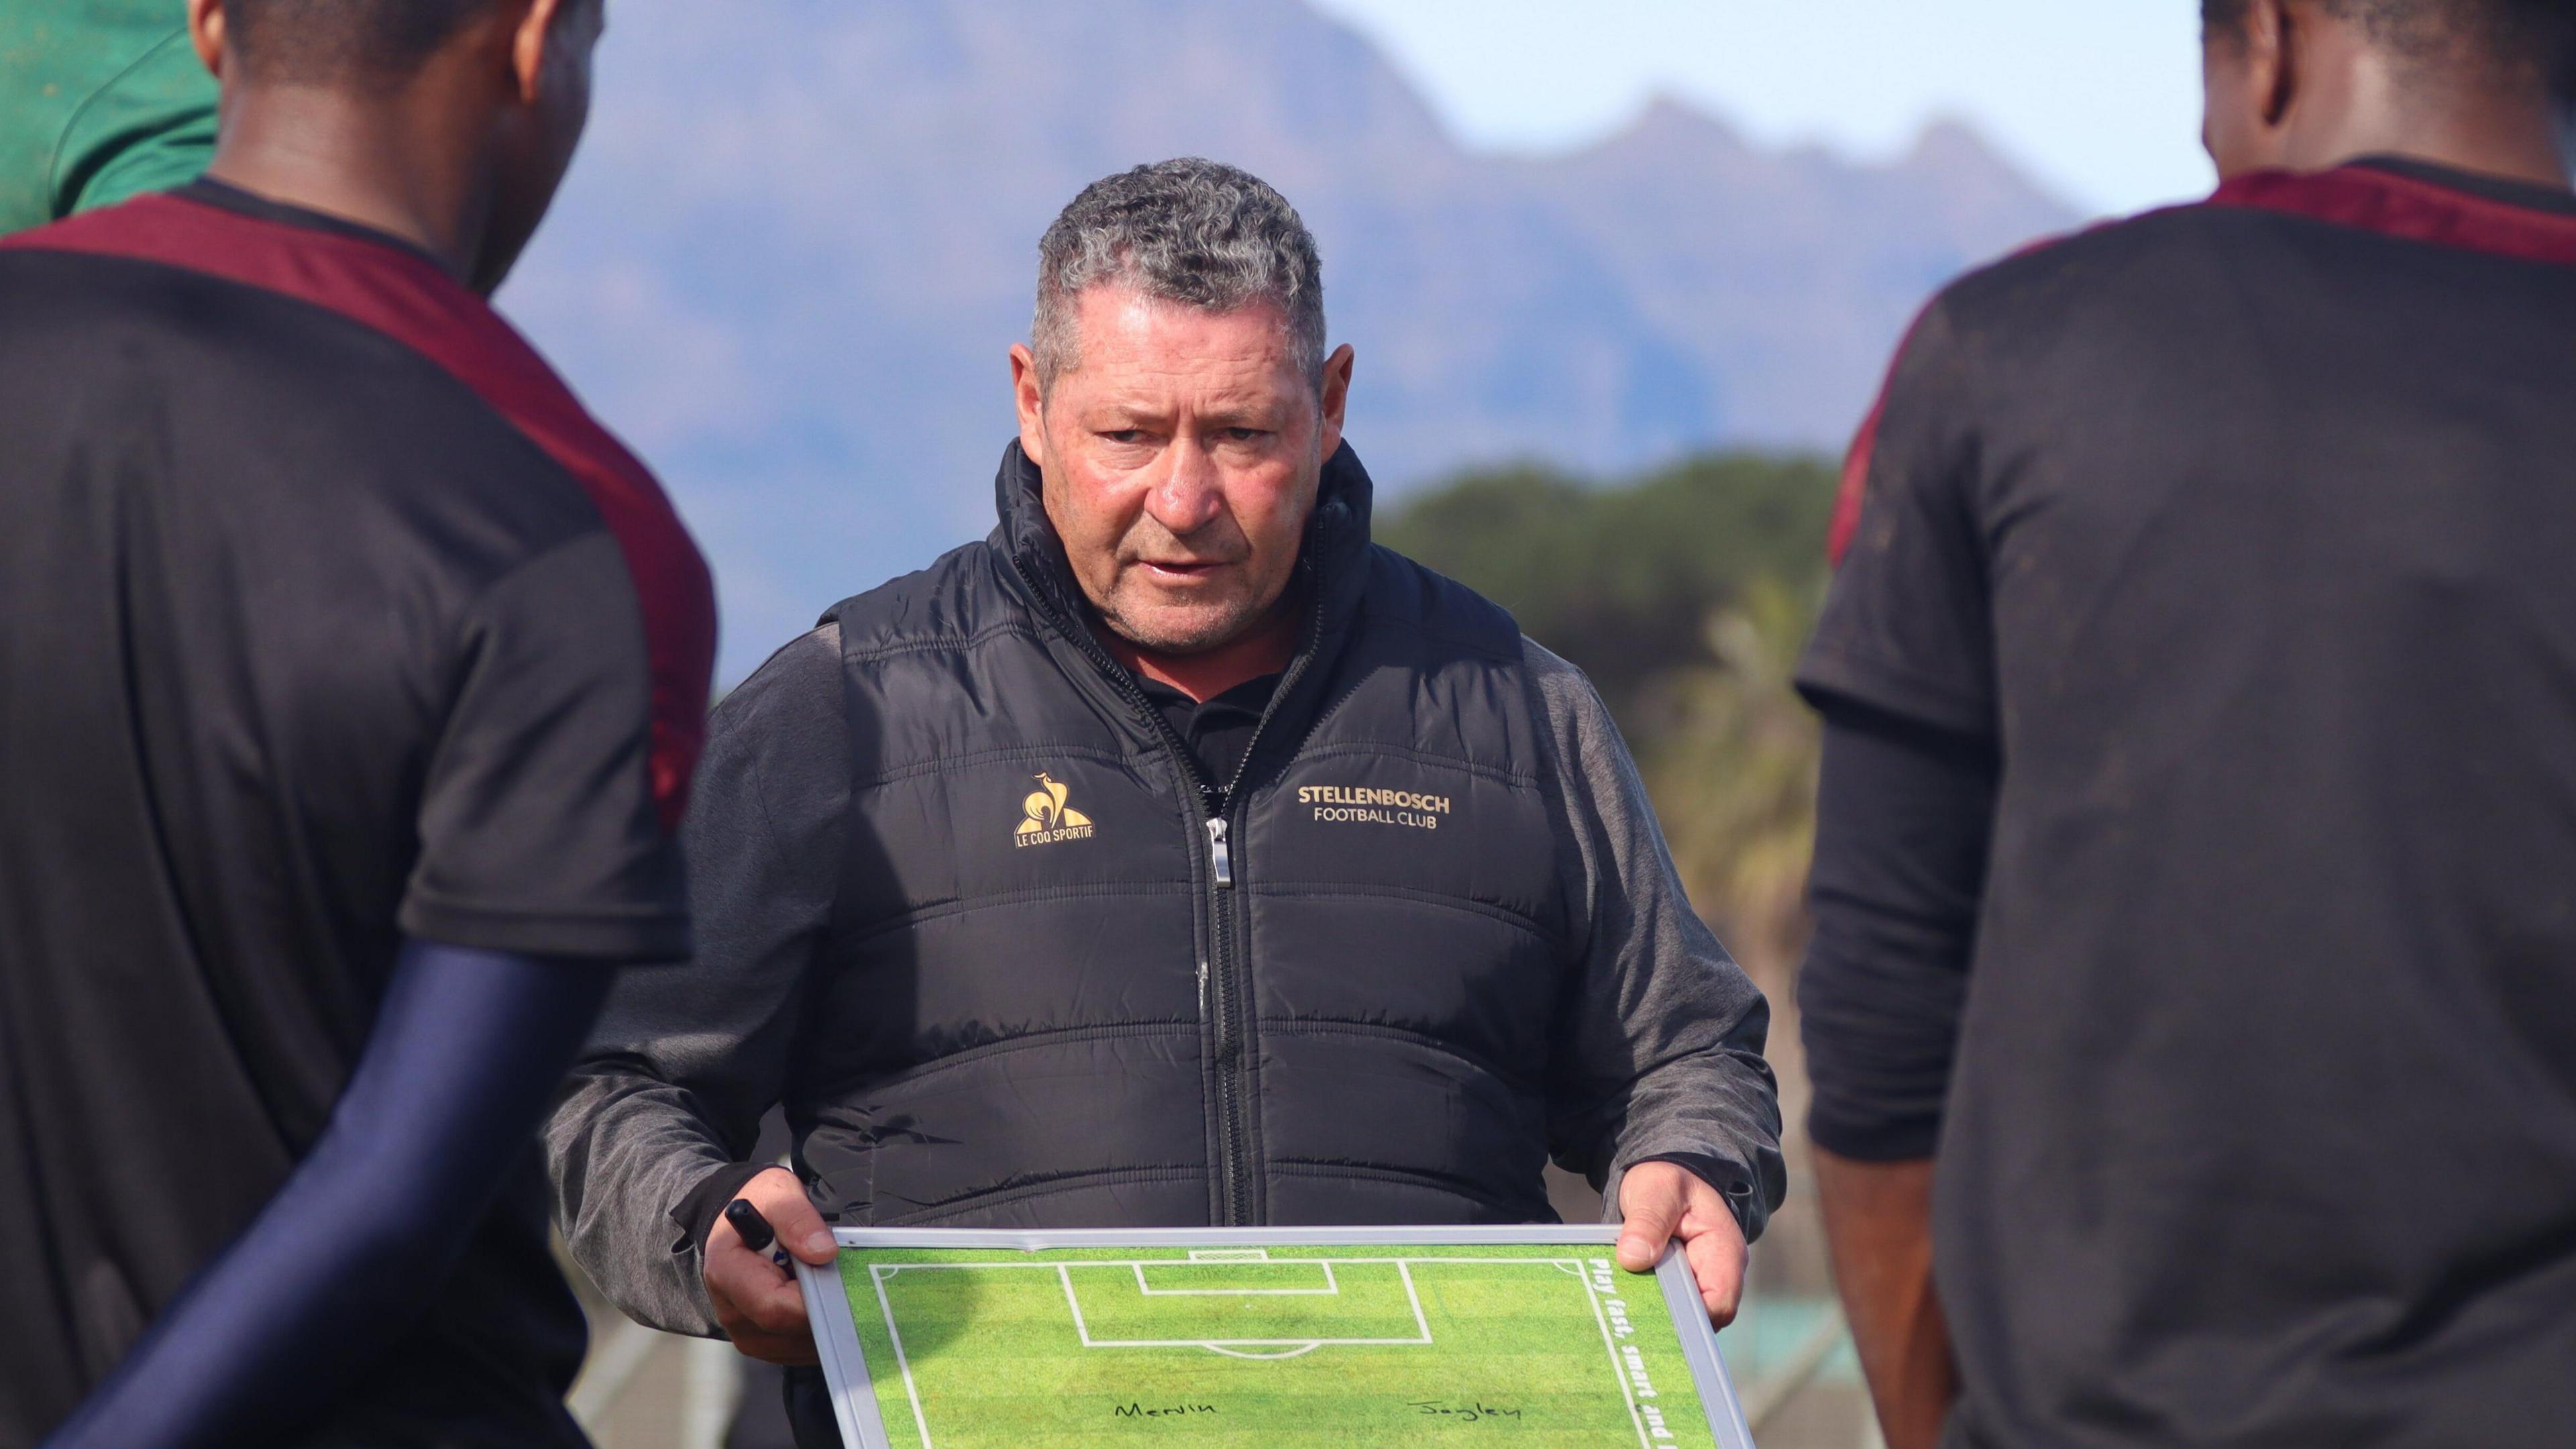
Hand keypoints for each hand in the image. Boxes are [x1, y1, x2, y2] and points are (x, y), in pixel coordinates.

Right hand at [702, 1166, 836, 1364]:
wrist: (744, 1225)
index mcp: (726, 1273)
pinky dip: (820, 1326)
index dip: (812, 1296)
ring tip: (821, 1280)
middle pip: (790, 1329)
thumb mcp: (778, 1194)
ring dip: (824, 1316)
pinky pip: (803, 1348)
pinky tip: (819, 1297)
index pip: (773, 1306)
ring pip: (801, 1343)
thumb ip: (797, 1219)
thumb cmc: (761, 1207)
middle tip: (836, 1273)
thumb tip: (823, 1253)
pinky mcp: (766, 1345)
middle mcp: (732, 1313)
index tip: (833, 1272)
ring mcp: (748, 1335)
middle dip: (823, 1304)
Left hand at [1615, 1159, 1747, 1325]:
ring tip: (1621, 1312)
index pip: (1720, 1304)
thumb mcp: (1657, 1190)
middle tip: (1628, 1318)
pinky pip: (1665, 1304)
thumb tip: (1633, 1257)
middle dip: (1667, 1320)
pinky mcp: (1677, 1285)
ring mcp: (1697, 1282)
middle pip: (1699, 1317)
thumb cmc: (1667, 1180)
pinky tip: (1623, 1303)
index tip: (1654, 1315)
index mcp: (1724, 1252)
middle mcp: (1717, 1274)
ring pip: (1681, 1315)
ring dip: (1654, 1313)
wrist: (1663, 1176)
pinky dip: (1647, 1304)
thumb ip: (1648, 1221)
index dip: (1691, 1317)